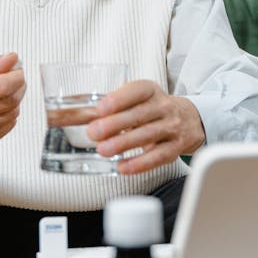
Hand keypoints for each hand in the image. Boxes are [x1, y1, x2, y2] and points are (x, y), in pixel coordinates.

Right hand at [0, 52, 25, 146]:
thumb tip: (12, 60)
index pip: (2, 86)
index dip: (17, 77)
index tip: (17, 72)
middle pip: (9, 100)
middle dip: (18, 88)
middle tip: (14, 80)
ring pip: (11, 114)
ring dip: (15, 102)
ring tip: (5, 93)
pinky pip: (7, 127)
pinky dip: (10, 116)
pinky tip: (1, 108)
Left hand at [87, 80, 204, 174]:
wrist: (189, 119)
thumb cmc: (152, 109)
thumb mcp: (136, 100)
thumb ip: (108, 107)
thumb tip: (68, 116)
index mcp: (150, 90)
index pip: (137, 90)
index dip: (119, 99)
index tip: (101, 108)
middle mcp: (163, 107)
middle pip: (140, 114)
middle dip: (116, 124)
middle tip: (94, 132)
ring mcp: (172, 127)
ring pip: (148, 135)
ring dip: (124, 143)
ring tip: (103, 150)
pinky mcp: (175, 148)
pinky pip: (158, 156)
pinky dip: (140, 163)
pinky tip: (123, 167)